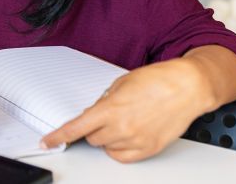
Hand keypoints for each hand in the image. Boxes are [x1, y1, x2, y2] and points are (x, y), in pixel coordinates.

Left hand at [41, 58, 211, 162]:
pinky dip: (120, 148)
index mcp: (111, 108)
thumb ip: (105, 101)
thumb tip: (95, 113)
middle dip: (93, 128)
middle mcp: (122, 127)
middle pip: (92, 138)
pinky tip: (128, 134)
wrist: (188, 86)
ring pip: (106, 148)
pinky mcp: (149, 149)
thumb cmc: (158, 80)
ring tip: (124, 120)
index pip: (77, 127)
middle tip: (107, 115)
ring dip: (108, 137)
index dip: (58, 136)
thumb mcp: (122, 83)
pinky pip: (123, 156)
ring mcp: (136, 140)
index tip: (47, 141)